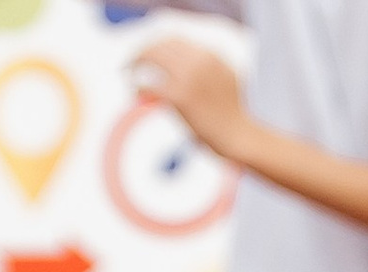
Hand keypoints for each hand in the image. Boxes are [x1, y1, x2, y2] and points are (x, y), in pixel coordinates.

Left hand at [132, 36, 252, 161]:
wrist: (239, 136)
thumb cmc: (232, 116)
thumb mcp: (224, 80)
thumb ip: (206, 69)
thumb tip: (187, 69)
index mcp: (209, 54)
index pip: (175, 39)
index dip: (157, 45)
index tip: (147, 55)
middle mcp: (199, 59)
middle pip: (161, 44)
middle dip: (143, 50)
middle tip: (130, 62)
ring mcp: (189, 77)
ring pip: (153, 57)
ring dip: (136, 61)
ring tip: (128, 72)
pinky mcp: (180, 97)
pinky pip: (150, 84)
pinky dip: (138, 86)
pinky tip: (135, 91)